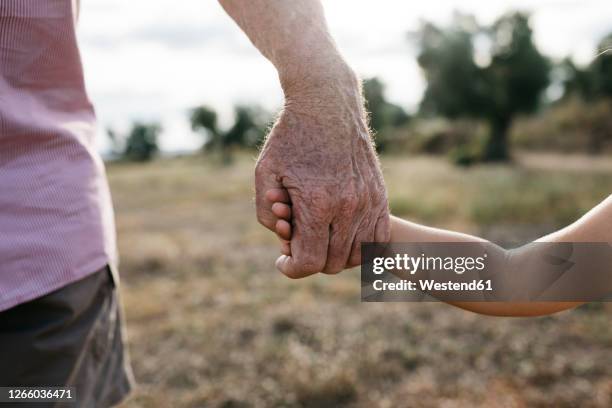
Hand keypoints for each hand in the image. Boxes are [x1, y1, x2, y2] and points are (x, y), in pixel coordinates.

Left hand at [255, 70, 389, 278]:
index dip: (292, 268)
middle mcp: (349, 206)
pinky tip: (340, 232)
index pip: (310, 261)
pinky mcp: (380, 196)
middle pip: (333, 263)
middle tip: (297, 239)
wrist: (327, 102)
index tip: (282, 260)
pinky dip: (360, 245)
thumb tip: (285, 240)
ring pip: (357, 255)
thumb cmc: (291, 137)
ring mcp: (369, 202)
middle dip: (310, 259)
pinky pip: (377, 239)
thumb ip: (266, 215)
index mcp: (318, 202)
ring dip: (334, 254)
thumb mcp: (264, 172)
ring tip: (318, 234)